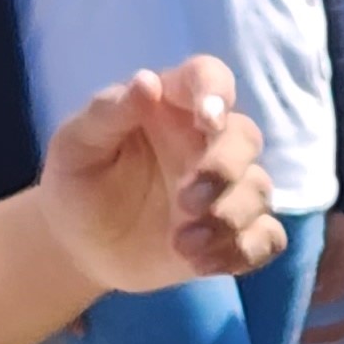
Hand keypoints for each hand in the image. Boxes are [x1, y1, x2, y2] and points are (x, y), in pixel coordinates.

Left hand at [37, 57, 281, 294]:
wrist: (79, 246)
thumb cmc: (78, 181)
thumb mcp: (76, 144)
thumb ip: (108, 113)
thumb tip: (147, 82)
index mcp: (173, 108)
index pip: (208, 78)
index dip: (216, 91)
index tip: (208, 119)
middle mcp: (207, 143)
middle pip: (245, 138)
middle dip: (224, 168)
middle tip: (187, 201)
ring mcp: (226, 189)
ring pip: (259, 189)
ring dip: (230, 217)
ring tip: (183, 244)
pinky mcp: (234, 233)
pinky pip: (267, 237)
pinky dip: (246, 250)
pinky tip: (205, 264)